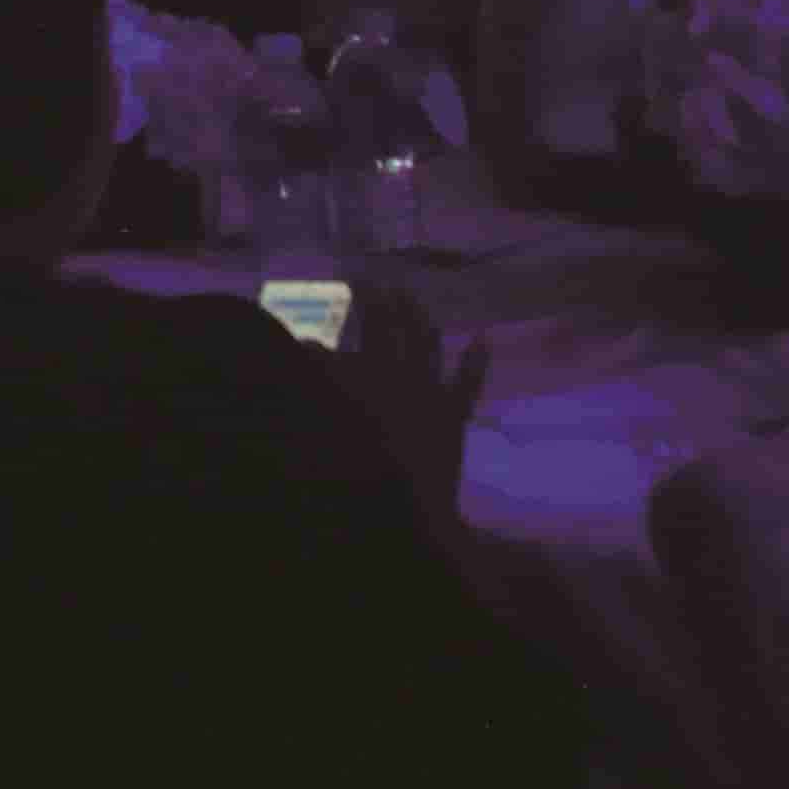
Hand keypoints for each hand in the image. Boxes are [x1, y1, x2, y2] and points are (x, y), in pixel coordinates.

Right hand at [337, 278, 490, 523]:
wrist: (413, 509)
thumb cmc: (360, 468)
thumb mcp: (326, 420)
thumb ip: (317, 376)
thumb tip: (306, 343)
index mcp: (373, 371)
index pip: (365, 323)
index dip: (361, 298)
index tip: (354, 279)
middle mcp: (405, 372)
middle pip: (397, 328)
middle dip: (387, 302)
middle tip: (381, 283)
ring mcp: (432, 392)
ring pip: (428, 345)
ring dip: (421, 320)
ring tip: (414, 300)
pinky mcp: (452, 415)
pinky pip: (467, 383)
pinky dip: (475, 360)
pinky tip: (482, 338)